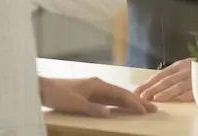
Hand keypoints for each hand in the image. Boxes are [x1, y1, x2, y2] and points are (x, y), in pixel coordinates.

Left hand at [40, 76, 156, 117]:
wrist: (43, 88)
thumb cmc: (59, 94)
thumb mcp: (75, 104)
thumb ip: (93, 108)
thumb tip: (109, 113)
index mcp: (97, 85)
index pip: (120, 94)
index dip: (133, 102)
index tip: (145, 110)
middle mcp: (98, 85)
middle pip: (121, 93)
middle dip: (137, 101)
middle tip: (153, 108)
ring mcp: (94, 88)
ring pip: (116, 96)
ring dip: (129, 102)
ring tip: (143, 108)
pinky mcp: (89, 93)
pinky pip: (109, 98)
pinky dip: (119, 103)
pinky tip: (123, 107)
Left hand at [133, 58, 193, 101]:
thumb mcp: (186, 68)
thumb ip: (173, 76)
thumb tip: (155, 86)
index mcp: (179, 66)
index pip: (159, 75)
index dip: (147, 83)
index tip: (136, 91)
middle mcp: (185, 71)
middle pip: (166, 80)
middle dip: (152, 89)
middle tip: (141, 97)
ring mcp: (195, 79)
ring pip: (178, 86)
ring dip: (166, 92)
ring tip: (155, 99)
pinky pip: (194, 91)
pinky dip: (184, 95)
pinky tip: (177, 100)